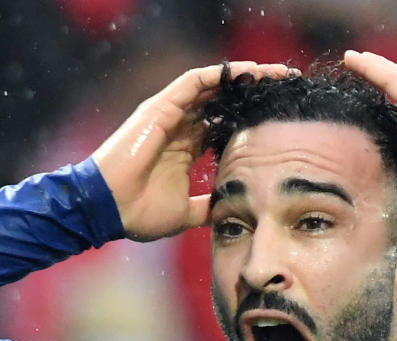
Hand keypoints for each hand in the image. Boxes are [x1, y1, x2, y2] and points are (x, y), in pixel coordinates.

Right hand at [91, 61, 295, 241]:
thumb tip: (231, 212)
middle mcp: (180, 127)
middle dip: (257, 93)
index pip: (226, 125)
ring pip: (214, 86)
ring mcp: (170, 115)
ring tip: (278, 74)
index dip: (253, 120)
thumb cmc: (137, 213)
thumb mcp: (186, 213)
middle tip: (290, 89)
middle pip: (225, 101)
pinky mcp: (161, 107)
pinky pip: (195, 81)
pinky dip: (221, 74)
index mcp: (186, 148)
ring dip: (246, 77)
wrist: (107, 209)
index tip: (284, 121)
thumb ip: (208, 206)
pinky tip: (249, 71)